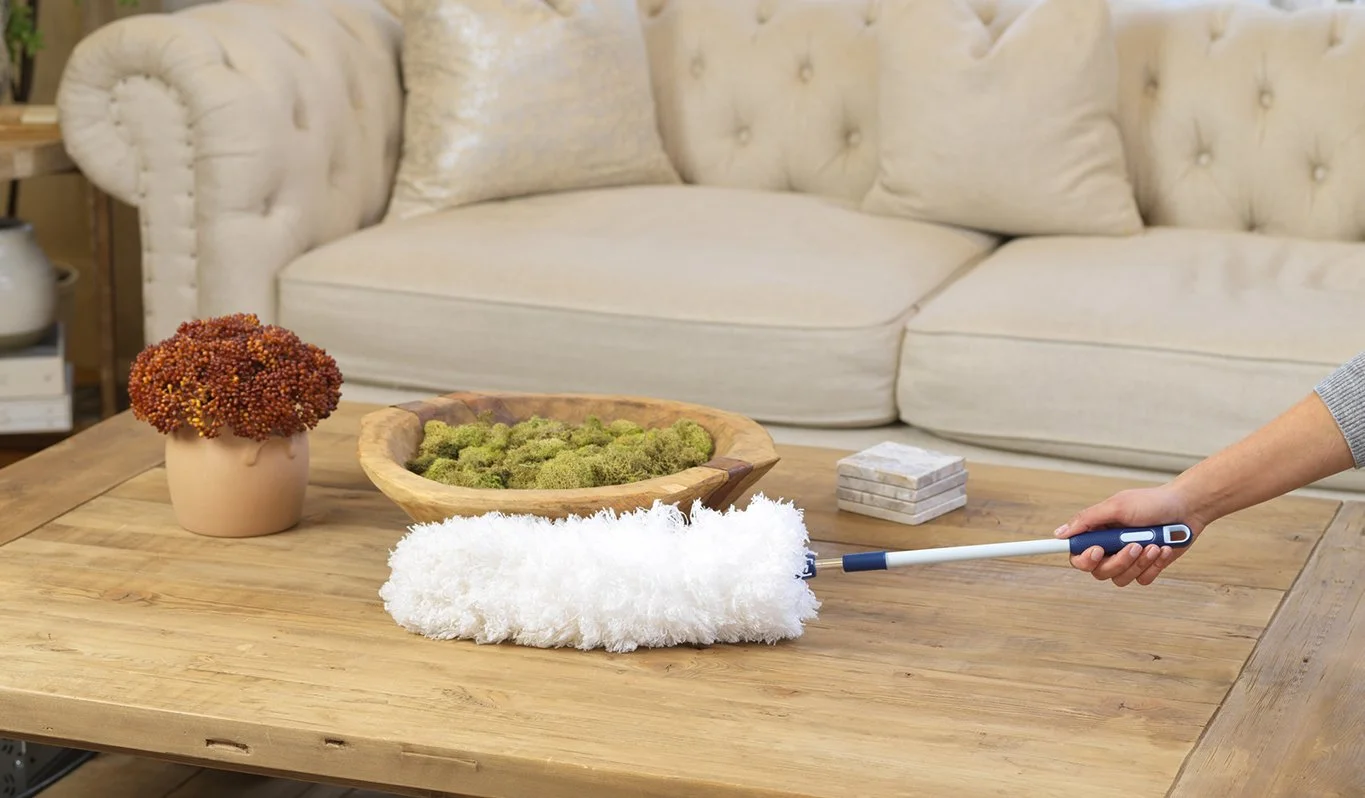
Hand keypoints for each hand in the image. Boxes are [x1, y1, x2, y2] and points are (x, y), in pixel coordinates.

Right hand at [1054, 485, 1207, 586]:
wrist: (1187, 508)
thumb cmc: (1152, 502)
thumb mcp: (1117, 506)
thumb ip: (1087, 520)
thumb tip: (1060, 534)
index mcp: (1097, 532)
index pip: (1077, 554)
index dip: (1082, 558)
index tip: (1096, 551)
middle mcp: (1109, 548)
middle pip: (1099, 571)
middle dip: (1118, 560)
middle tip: (1134, 545)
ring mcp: (1128, 560)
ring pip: (1120, 577)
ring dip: (1139, 562)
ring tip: (1153, 544)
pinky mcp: (1146, 568)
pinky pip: (1142, 579)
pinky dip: (1154, 565)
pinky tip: (1162, 548)